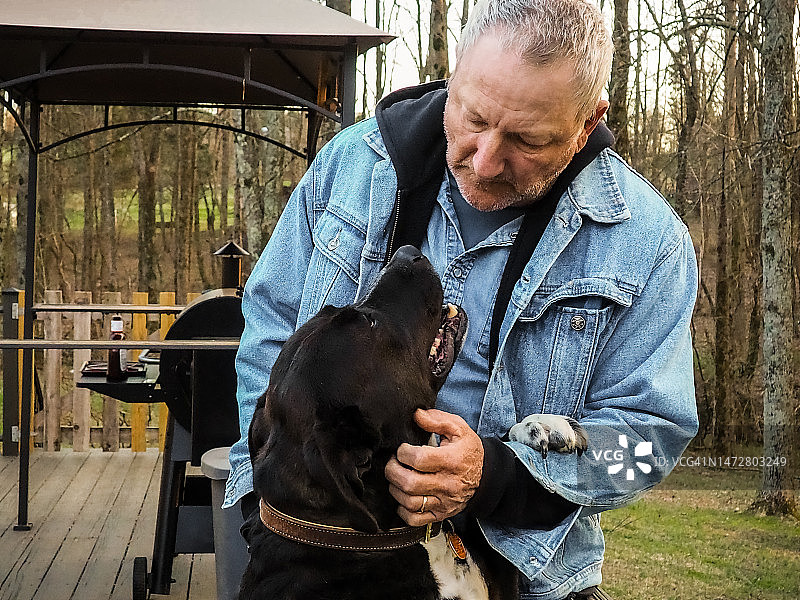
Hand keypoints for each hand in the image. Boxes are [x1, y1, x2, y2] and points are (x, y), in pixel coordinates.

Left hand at [384, 408, 482, 525]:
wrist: (487, 476)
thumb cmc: (469, 450)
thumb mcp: (458, 428)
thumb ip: (437, 419)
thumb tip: (416, 414)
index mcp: (452, 461)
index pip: (419, 460)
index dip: (403, 453)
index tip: (402, 449)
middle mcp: (448, 484)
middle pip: (410, 483)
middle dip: (393, 471)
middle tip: (392, 463)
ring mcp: (444, 502)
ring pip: (410, 502)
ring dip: (395, 489)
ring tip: (396, 477)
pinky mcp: (441, 514)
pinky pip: (415, 519)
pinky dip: (403, 510)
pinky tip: (403, 497)